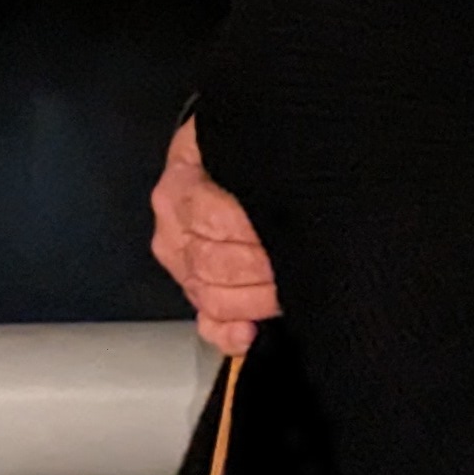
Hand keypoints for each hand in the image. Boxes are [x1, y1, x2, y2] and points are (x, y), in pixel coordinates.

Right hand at [147, 120, 278, 354]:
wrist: (226, 158)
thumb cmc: (244, 152)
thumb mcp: (244, 140)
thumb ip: (256, 157)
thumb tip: (288, 175)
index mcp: (181, 185)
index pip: (214, 220)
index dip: (257, 235)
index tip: (295, 236)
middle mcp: (172, 225)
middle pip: (211, 264)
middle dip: (262, 271)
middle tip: (300, 268)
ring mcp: (180, 262)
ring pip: (209, 296)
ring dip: (254, 301)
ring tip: (290, 290)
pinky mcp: (194, 290)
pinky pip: (206, 322)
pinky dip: (227, 335)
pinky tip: (249, 332)